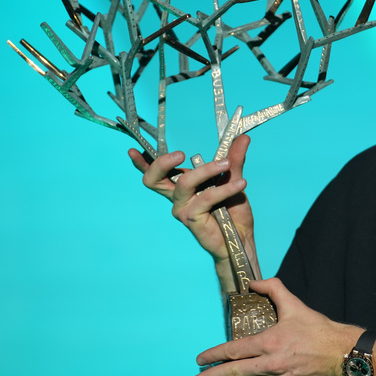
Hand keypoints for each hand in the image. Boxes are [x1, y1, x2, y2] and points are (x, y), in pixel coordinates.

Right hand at [127, 134, 254, 264]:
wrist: (242, 238)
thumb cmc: (233, 211)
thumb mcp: (233, 178)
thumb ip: (234, 159)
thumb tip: (243, 137)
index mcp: (182, 185)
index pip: (156, 173)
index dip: (141, 163)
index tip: (133, 150)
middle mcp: (177, 197)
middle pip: (153, 179)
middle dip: (161, 163)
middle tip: (181, 154)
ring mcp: (182, 208)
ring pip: (185, 182)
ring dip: (207, 170)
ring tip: (227, 164)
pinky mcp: (191, 218)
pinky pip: (206, 196)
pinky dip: (225, 188)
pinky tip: (240, 184)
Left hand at [187, 278, 360, 375]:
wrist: (343, 355)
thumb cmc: (318, 329)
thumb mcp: (295, 304)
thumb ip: (273, 288)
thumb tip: (253, 283)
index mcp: (270, 342)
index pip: (235, 351)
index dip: (214, 355)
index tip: (200, 359)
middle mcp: (272, 364)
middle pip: (233, 374)